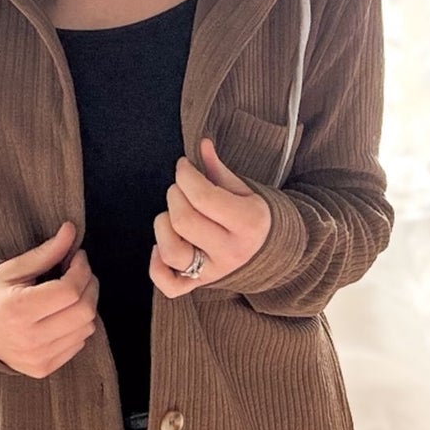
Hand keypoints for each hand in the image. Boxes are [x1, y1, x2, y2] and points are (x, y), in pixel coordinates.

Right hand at [0, 220, 98, 375]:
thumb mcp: (13, 269)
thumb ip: (45, 252)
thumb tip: (71, 231)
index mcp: (18, 310)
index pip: (70, 290)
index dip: (81, 269)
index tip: (78, 257)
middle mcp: (30, 339)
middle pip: (84, 311)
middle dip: (90, 285)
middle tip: (80, 272)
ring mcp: (38, 357)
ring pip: (86, 328)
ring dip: (86, 305)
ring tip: (71, 293)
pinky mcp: (44, 368)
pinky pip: (78, 344)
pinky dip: (78, 326)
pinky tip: (63, 315)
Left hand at [149, 136, 271, 297]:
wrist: (272, 253)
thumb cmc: (253, 215)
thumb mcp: (243, 189)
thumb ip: (218, 169)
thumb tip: (201, 142)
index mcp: (247, 222)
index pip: (203, 197)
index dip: (185, 176)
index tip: (183, 167)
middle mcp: (231, 250)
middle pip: (183, 221)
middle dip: (174, 196)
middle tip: (180, 189)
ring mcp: (214, 271)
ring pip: (172, 253)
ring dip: (162, 227)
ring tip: (171, 216)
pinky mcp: (200, 285)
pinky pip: (169, 286)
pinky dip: (157, 268)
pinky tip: (160, 248)